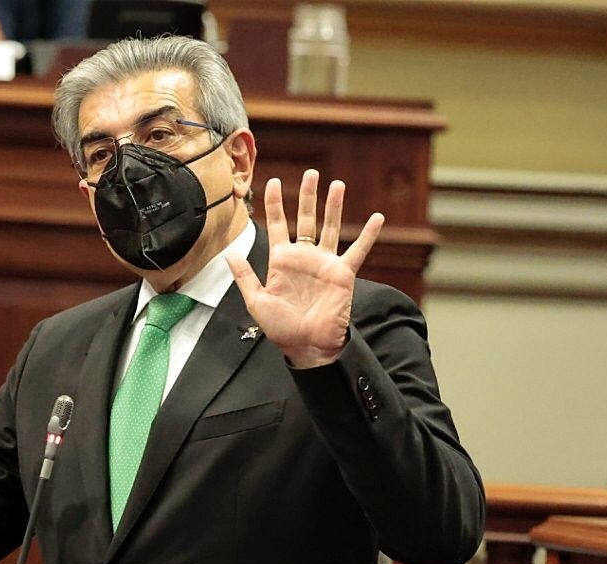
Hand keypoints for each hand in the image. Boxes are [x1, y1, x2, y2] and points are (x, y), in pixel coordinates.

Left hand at [226, 170, 383, 368]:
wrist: (307, 347)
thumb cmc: (281, 329)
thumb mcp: (257, 301)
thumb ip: (245, 277)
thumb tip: (229, 254)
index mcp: (282, 260)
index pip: (278, 224)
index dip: (275, 203)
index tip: (274, 182)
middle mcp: (305, 257)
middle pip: (306, 219)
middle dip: (307, 196)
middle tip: (311, 174)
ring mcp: (325, 264)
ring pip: (331, 228)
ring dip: (334, 206)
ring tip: (337, 184)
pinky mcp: (343, 274)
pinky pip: (357, 251)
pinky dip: (367, 235)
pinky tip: (377, 218)